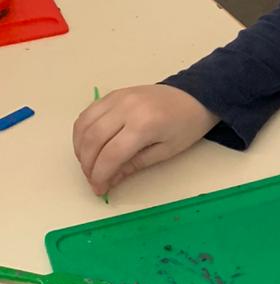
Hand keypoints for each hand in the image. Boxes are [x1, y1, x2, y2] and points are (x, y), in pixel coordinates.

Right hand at [73, 85, 217, 195]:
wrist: (195, 96)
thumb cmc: (186, 126)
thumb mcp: (166, 151)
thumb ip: (135, 165)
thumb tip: (109, 180)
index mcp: (144, 124)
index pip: (111, 154)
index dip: (100, 175)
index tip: (99, 189)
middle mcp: (126, 108)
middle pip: (93, 140)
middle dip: (88, 165)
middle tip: (92, 179)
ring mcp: (117, 98)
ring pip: (84, 125)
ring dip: (80, 148)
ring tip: (89, 165)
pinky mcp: (113, 94)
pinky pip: (88, 113)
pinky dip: (82, 131)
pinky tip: (87, 145)